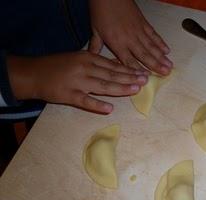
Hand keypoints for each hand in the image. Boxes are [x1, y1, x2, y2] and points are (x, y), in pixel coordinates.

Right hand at [7, 51, 147, 113]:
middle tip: (145, 81)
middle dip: (130, 78)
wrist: (33, 73)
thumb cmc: (58, 66)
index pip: (113, 65)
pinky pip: (85, 101)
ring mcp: (77, 82)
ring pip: (102, 86)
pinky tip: (109, 109)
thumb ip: (97, 62)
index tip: (142, 73)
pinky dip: (97, 105)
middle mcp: (85, 68)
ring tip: (135, 90)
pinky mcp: (68, 95)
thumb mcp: (78, 58)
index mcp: (88, 58)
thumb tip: (117, 65)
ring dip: (120, 88)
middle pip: (111, 74)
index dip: (129, 70)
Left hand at [89, 0, 172, 75]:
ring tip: (170, 66)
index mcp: (117, 43)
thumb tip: (92, 57)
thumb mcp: (95, 30)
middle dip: (156, 65)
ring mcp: (138, 31)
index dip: (137, 71)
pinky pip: (154, 35)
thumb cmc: (100, 11)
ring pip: (152, 46)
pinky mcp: (144, 23)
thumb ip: (95, 45)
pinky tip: (167, 50)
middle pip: (144, 55)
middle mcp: (130, 39)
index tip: (146, 79)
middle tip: (166, 74)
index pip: (128, 61)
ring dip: (161, 57)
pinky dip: (161, 42)